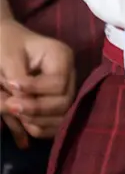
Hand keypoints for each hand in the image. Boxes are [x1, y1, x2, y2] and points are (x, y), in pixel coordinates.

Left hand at [0, 19, 75, 143]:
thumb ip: (15, 80)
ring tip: (14, 113)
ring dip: (36, 123)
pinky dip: (39, 129)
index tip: (10, 85)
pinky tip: (22, 126)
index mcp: (61, 56)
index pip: (58, 83)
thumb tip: (15, 106)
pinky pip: (55, 124)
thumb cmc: (6, 44)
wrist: (4, 43)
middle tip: (9, 106)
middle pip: (64, 102)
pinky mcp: (57, 103)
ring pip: (61, 117)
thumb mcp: (8, 58)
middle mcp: (69, 74)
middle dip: (35, 109)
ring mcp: (65, 90)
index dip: (34, 90)